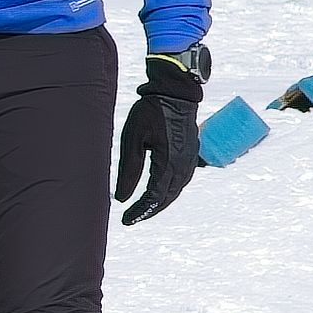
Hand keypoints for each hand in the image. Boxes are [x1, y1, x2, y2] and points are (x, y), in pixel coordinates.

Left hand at [115, 47, 209, 224]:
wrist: (176, 91)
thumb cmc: (151, 111)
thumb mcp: (132, 139)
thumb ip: (128, 170)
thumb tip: (120, 198)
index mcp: (168, 162)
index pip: (153, 196)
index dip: (139, 211)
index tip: (125, 220)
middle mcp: (183, 165)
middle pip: (166, 198)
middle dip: (149, 211)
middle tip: (131, 218)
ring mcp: (190, 159)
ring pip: (176, 190)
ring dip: (160, 202)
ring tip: (143, 208)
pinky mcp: (192, 153)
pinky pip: (182, 180)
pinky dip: (170, 191)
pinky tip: (160, 191)